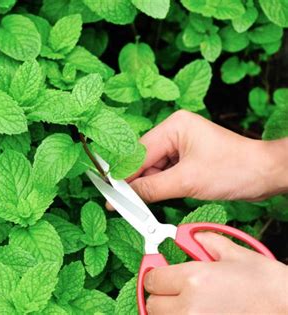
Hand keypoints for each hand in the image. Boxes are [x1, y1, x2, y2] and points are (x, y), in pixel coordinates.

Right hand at [123, 110, 287, 202]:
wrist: (265, 175)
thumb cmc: (235, 169)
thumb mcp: (187, 181)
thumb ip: (151, 188)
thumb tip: (124, 197)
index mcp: (174, 125)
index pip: (139, 152)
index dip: (124, 175)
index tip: (110, 194)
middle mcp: (175, 131)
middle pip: (143, 160)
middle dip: (135, 182)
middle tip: (121, 204)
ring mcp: (180, 144)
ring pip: (152, 168)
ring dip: (147, 186)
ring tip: (138, 205)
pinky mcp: (186, 158)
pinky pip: (163, 172)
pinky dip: (158, 186)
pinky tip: (152, 198)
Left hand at [144, 232, 287, 313]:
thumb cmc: (268, 286)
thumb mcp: (236, 254)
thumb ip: (206, 241)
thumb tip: (191, 236)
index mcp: (193, 279)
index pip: (152, 279)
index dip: (155, 273)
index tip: (159, 271)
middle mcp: (189, 307)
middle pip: (153, 304)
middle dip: (160, 294)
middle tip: (174, 288)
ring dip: (170, 311)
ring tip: (188, 302)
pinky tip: (197, 311)